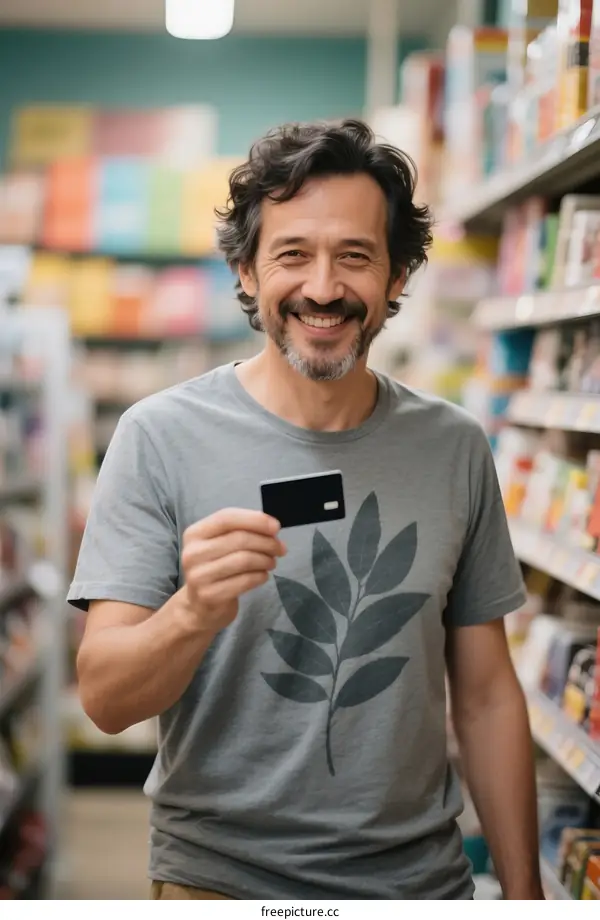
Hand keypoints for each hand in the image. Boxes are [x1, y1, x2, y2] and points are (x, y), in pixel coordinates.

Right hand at [181, 508, 285, 634]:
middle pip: (240, 539)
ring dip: (266, 560)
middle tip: (280, 548)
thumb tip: (272, 527)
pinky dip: (261, 576)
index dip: (255, 520)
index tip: (276, 527)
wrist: (199, 607)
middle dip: (267, 542)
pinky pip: (246, 580)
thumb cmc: (215, 569)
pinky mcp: (210, 595)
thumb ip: (240, 531)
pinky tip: (263, 575)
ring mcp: (199, 576)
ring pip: (245, 560)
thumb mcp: (219, 545)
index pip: (227, 518)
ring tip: (271, 562)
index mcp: (194, 534)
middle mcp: (193, 553)